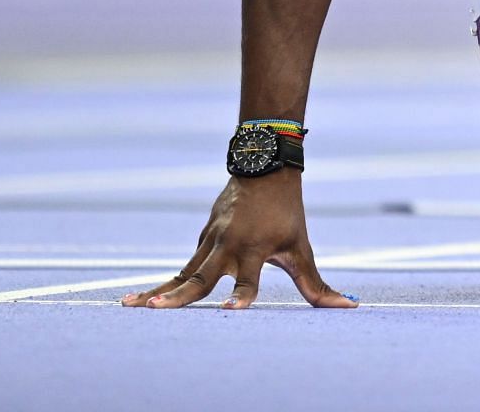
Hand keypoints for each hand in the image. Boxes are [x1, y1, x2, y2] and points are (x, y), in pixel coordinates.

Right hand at [120, 170, 355, 310]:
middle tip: (157, 311)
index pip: (249, 280)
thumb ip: (316, 284)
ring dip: (157, 290)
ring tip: (131, 306)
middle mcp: (228, 245)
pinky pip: (183, 266)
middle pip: (201, 278)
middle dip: (179, 297)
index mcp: (255, 248)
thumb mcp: (301, 247)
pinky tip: (143, 299)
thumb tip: (348, 307)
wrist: (264, 167)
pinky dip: (164, 282)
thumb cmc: (287, 212)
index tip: (231, 312)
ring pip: (182, 273)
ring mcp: (211, 241)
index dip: (242, 296)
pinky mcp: (202, 238)